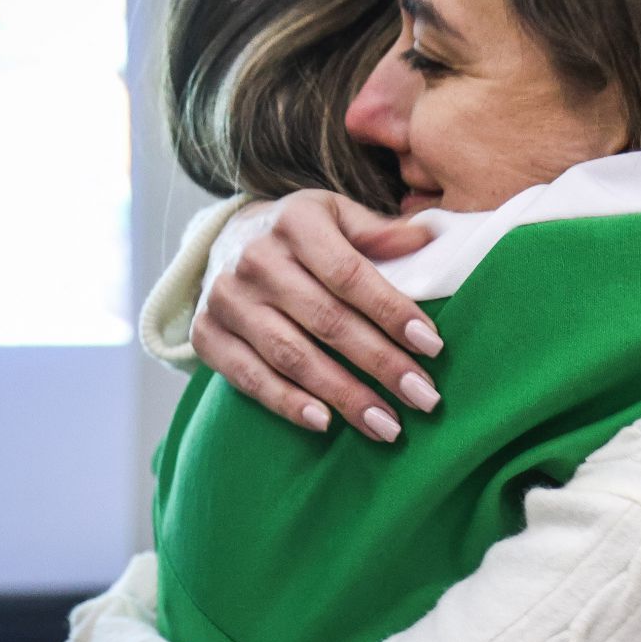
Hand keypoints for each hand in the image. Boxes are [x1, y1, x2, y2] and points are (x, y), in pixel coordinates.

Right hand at [193, 190, 440, 440]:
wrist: (229, 241)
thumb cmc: (302, 235)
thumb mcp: (339, 216)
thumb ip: (381, 232)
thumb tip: (429, 238)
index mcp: (295, 222)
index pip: (350, 274)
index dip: (392, 312)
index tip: (432, 346)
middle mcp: (255, 259)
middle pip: (327, 321)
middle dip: (381, 364)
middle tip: (424, 397)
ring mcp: (227, 299)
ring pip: (292, 356)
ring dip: (344, 395)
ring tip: (387, 424)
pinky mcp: (207, 335)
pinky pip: (250, 377)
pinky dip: (288, 403)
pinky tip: (325, 423)